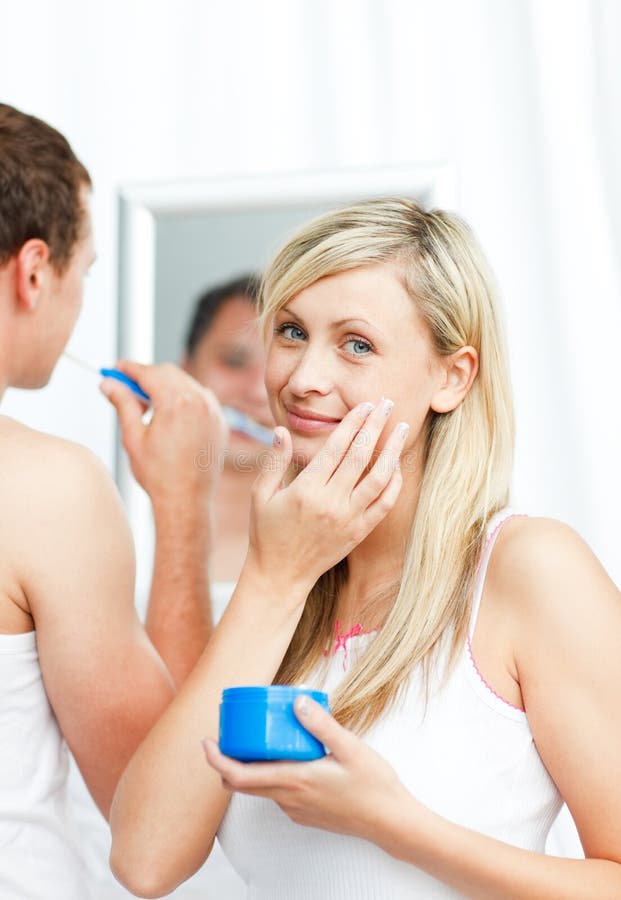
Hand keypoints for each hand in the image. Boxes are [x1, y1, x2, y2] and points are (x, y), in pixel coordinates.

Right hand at [100, 360, 227, 509]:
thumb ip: (123, 403)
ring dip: (165, 386)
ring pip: (186, 382)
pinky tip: (170, 415)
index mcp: (176, 403)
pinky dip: (184, 397)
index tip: (116, 369)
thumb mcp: (133, 437)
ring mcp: (213, 411)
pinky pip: (201, 397)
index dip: (129, 368)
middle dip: (146, 376)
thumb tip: (108, 383)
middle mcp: (199, 402)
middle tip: (127, 389)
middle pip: (168, 372)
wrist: (186, 501)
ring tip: (147, 408)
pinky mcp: (220, 421)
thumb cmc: (159, 475)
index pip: (149, 372)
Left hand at [203, 696, 408, 842]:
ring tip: (258, 738)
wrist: (389, 821)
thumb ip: (321, 724)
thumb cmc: (373, 785)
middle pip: (240, 784)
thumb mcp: (351, 747)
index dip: (216, 761)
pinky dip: (270, 774)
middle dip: (226, 761)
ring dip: (250, 767)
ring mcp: (295, 809)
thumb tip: (297, 701)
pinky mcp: (304, 813)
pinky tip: (288, 755)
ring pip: (259, 788)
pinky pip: (277, 793)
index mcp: (294, 780)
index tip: (207, 741)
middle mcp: (288, 798)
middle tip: (227, 735)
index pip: (238, 776)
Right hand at [245, 399, 407, 592]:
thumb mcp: (261, 495)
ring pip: (379, 477)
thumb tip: (281, 429)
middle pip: (361, 455)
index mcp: (306, 489)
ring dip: (393, 450)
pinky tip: (396, 465)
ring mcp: (349, 518)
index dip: (353, 422)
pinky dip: (394, 482)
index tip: (365, 405)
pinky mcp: (359, 532)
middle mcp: (331, 503)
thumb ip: (274, 461)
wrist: (280, 576)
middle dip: (376, 426)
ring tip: (402, 429)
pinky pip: (384, 503)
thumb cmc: (267, 532)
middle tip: (387, 404)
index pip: (337, 447)